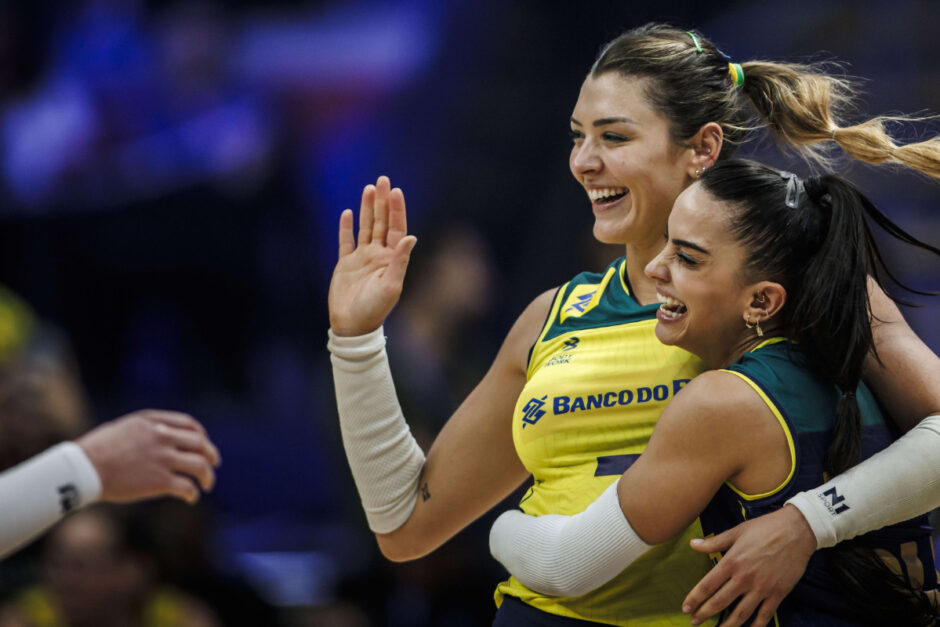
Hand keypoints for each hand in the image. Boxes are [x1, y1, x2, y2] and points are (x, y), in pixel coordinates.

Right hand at [76, 410, 220, 504]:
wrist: (82, 468)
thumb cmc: (95, 450)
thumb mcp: (123, 428)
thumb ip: (145, 430)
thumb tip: (158, 437)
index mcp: (153, 421)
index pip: (189, 425)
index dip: (201, 435)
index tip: (203, 444)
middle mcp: (162, 436)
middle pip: (200, 444)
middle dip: (210, 455)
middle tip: (214, 464)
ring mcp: (163, 458)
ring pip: (200, 465)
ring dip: (208, 476)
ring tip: (208, 484)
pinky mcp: (160, 481)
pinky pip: (187, 487)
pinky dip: (193, 494)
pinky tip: (191, 499)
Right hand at [328, 176, 416, 336]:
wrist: (353, 325)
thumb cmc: (375, 308)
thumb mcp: (391, 285)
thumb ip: (400, 260)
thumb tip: (411, 237)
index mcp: (391, 259)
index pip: (397, 228)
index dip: (397, 209)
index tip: (395, 191)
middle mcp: (378, 255)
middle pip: (382, 222)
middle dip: (382, 201)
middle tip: (382, 180)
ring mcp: (362, 258)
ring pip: (365, 227)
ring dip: (367, 209)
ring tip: (368, 188)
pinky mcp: (345, 264)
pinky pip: (346, 242)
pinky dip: (346, 227)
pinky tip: (346, 212)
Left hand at [682, 505, 815, 625]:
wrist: (797, 531)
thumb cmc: (765, 528)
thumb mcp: (736, 531)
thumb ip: (714, 542)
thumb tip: (692, 544)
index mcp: (732, 561)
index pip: (707, 585)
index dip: (694, 598)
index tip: (686, 608)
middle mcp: (744, 578)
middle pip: (720, 602)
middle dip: (704, 614)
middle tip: (694, 621)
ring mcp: (762, 588)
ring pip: (741, 614)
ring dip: (727, 625)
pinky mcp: (778, 593)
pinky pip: (764, 616)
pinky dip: (755, 626)